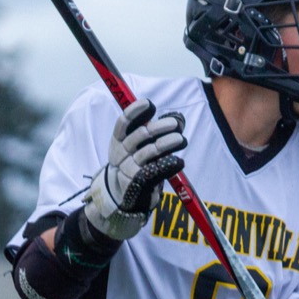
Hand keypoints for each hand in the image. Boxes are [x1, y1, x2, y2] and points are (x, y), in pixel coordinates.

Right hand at [83, 98, 187, 239]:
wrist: (122, 195)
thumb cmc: (134, 164)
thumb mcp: (138, 147)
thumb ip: (154, 133)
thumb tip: (178, 119)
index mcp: (118, 140)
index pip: (123, 123)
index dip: (135, 112)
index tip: (150, 104)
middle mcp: (120, 153)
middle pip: (139, 136)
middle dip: (159, 128)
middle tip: (175, 125)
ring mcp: (127, 169)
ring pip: (148, 153)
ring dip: (166, 144)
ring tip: (181, 140)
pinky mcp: (137, 184)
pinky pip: (154, 172)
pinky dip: (167, 165)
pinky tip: (178, 161)